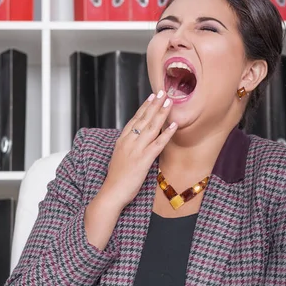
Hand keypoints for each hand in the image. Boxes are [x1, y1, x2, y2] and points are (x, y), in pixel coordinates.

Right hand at [102, 91, 176, 208]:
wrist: (111, 193)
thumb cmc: (115, 179)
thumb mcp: (119, 158)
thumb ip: (127, 148)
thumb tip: (134, 143)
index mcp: (122, 141)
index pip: (134, 120)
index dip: (144, 107)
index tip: (151, 97)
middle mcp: (128, 142)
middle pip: (143, 119)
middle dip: (154, 104)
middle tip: (163, 92)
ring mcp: (136, 150)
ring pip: (151, 127)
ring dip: (161, 113)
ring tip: (169, 101)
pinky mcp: (143, 160)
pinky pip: (157, 144)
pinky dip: (166, 133)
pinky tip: (174, 125)